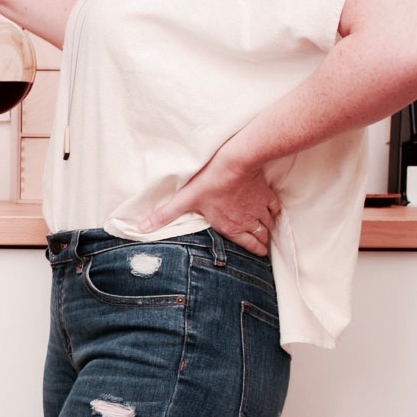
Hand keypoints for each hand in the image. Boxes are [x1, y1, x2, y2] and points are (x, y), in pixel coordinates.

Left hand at [140, 148, 280, 255]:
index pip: (249, 246)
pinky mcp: (266, 194)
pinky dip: (273, 212)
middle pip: (261, 237)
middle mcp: (248, 221)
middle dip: (262, 242)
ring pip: (268, 225)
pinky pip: (274, 209)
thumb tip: (142, 228)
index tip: (258, 253)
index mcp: (231, 227)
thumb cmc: (210, 182)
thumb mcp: (184, 199)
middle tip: (262, 246)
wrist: (235, 162)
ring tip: (266, 232)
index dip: (255, 251)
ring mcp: (259, 208)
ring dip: (267, 230)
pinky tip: (271, 211)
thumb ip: (165, 215)